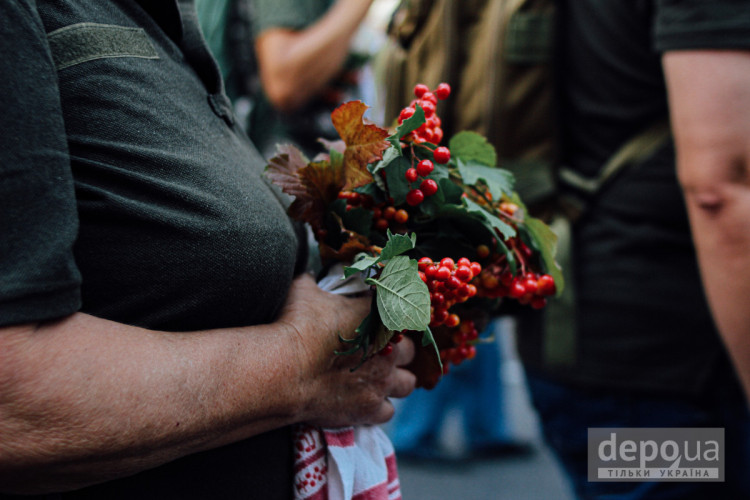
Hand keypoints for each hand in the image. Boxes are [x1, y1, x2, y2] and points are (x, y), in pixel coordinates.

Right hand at [277, 274, 415, 426]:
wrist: (284, 370)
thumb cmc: (295, 325)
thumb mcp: (303, 290)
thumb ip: (313, 282)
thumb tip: (308, 273)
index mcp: (378, 315)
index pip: (400, 309)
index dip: (389, 315)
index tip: (376, 318)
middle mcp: (389, 349)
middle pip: (410, 349)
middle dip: (398, 349)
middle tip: (378, 350)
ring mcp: (382, 382)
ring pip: (408, 383)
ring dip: (395, 380)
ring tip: (377, 378)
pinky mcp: (370, 410)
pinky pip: (388, 411)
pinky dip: (378, 407)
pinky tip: (364, 400)